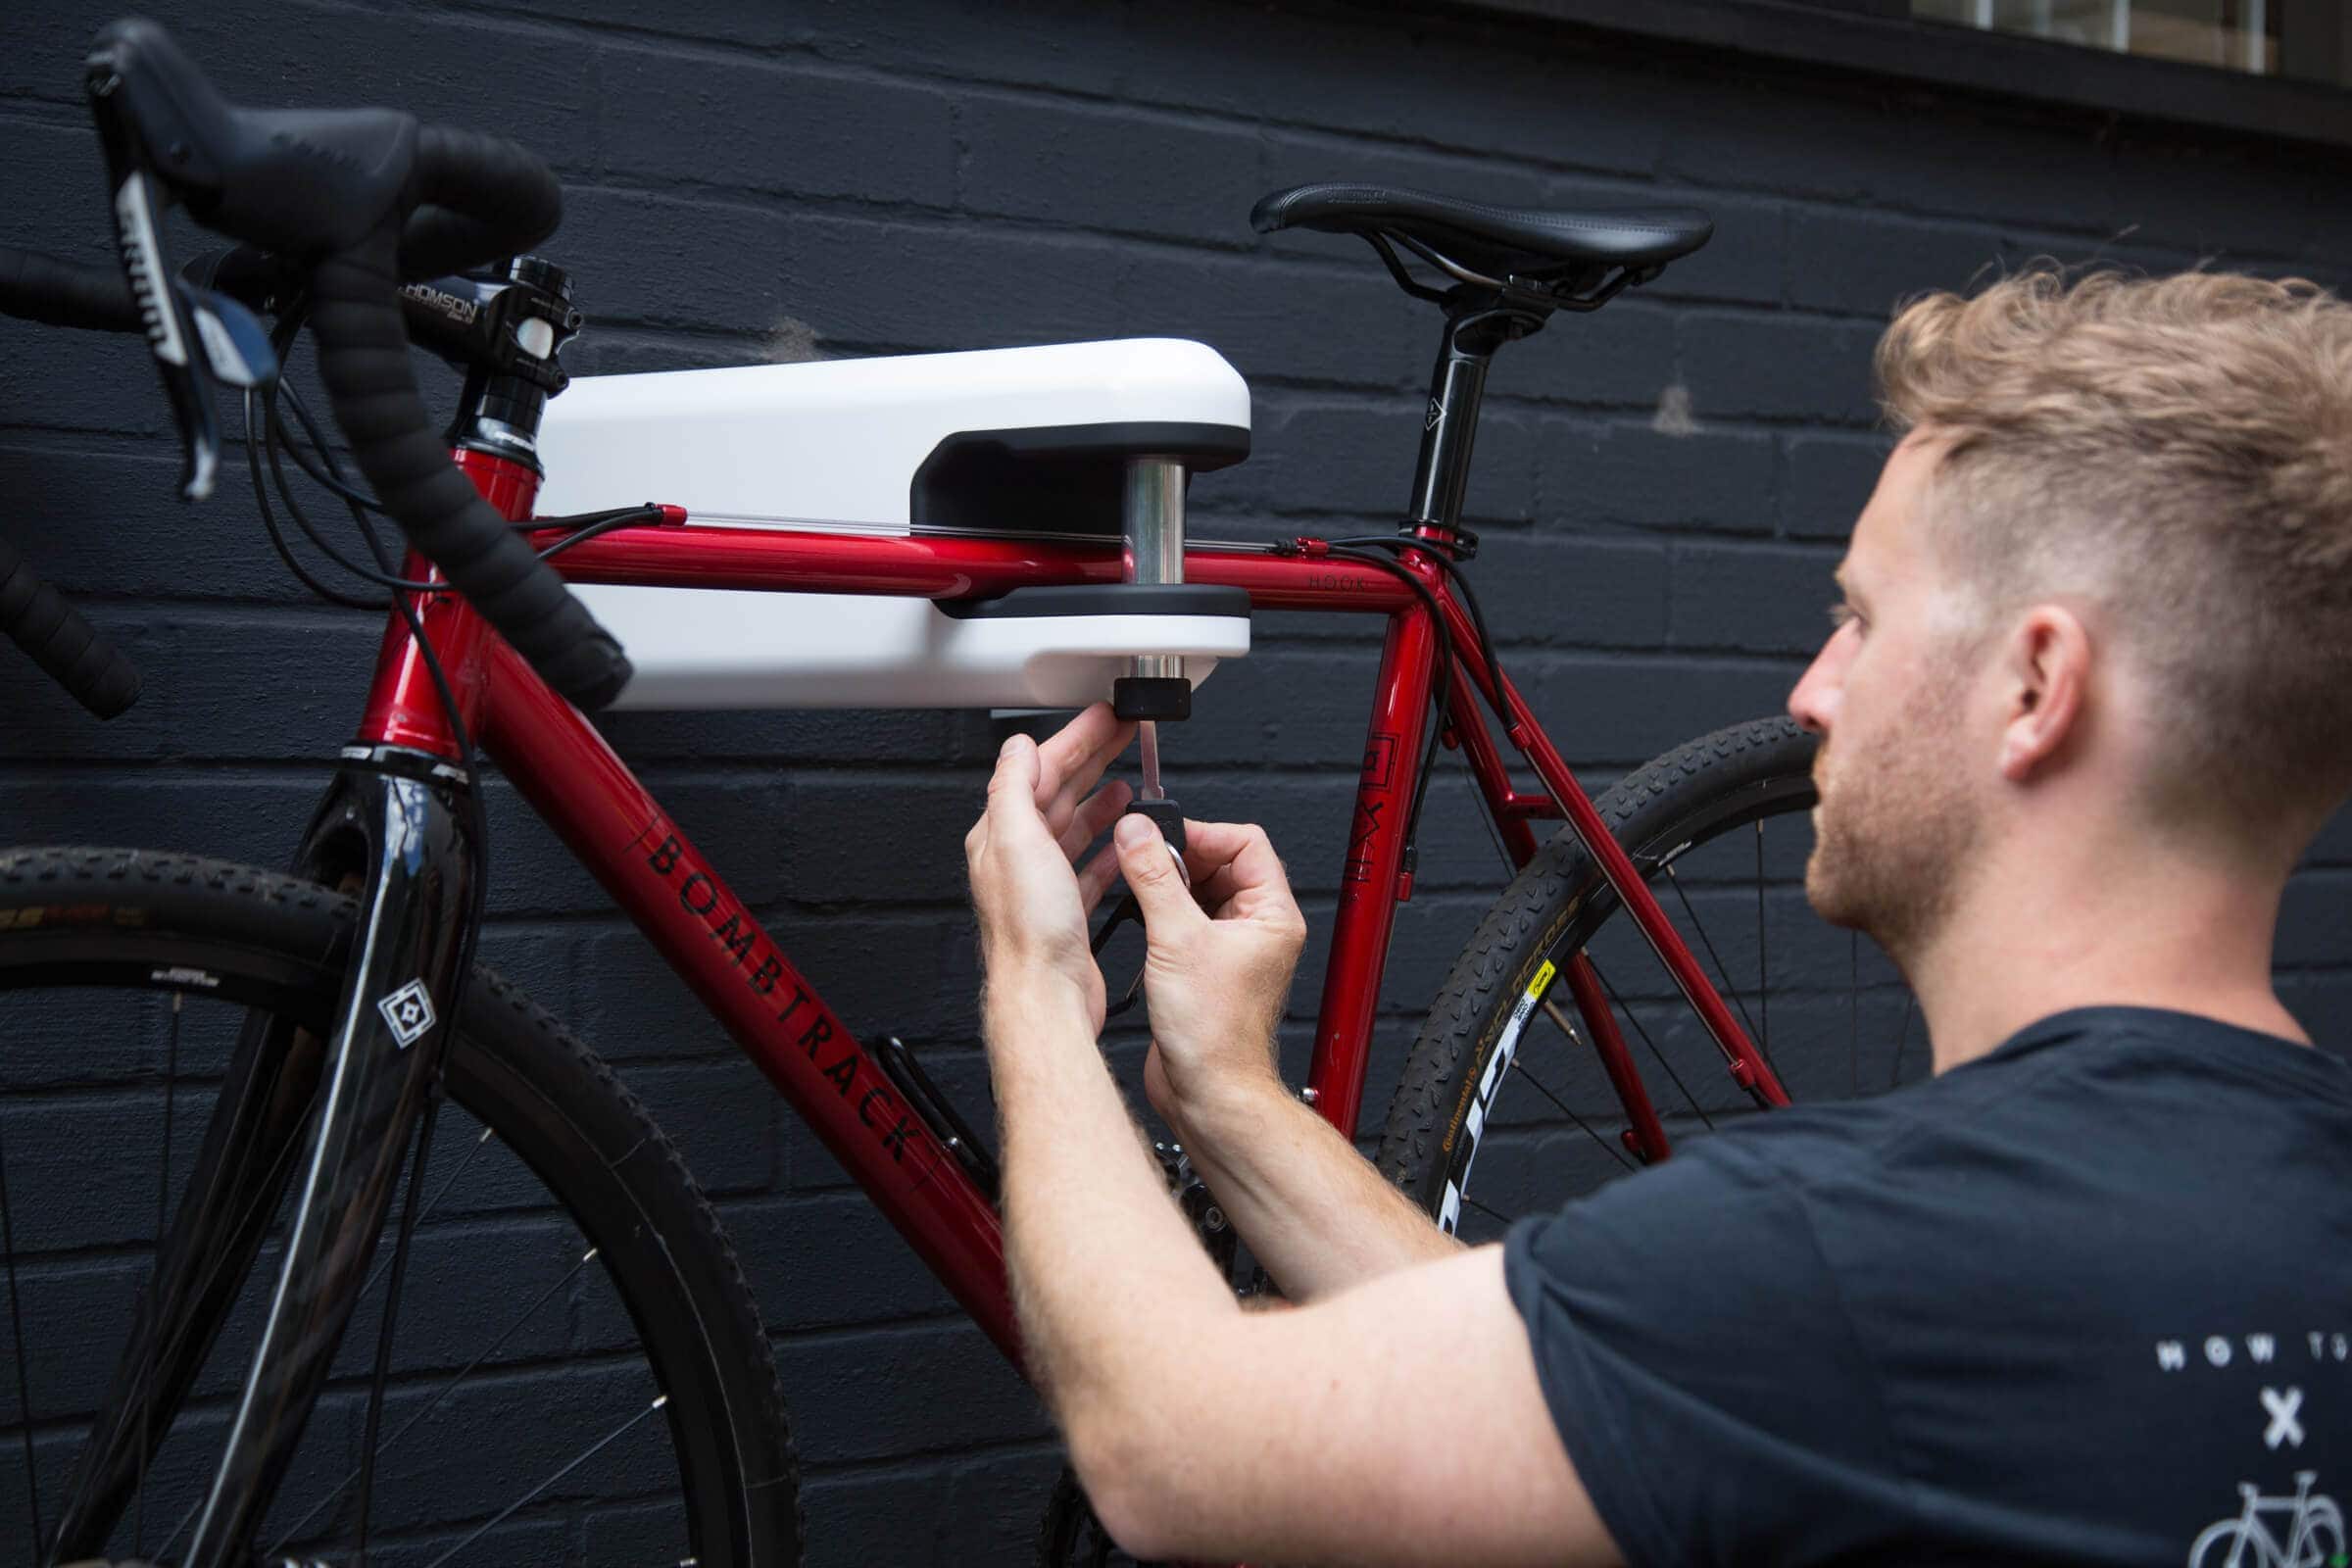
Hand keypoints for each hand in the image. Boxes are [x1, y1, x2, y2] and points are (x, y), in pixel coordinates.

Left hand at [965, 703, 1134, 1034]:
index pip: (1039, 771)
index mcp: (1003, 835)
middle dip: (1093, 758)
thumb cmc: (1031, 931)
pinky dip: (1110, 848)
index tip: (1104, 717)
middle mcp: (1020, 859)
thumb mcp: (1017, 841)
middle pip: (1059, 793)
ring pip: (1076, 828)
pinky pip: (1091, 868)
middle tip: (1124, 733)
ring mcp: (1044, 886)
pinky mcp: (1068, 912)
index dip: (1075, 738)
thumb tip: (1018, 747)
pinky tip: (1125, 842)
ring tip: (1127, 784)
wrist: (1047, 995)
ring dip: (1101, 801)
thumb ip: (1014, 787)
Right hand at [1111, 813, 1307, 1124]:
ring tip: (1138, 890)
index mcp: (1272, 914)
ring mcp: (1232, 947)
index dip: (1202, 832)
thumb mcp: (1177, 939)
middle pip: (1220, 863)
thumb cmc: (1216, 1035)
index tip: (1161, 838)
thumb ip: (1154, 877)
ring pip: (1199, 892)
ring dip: (1167, 886)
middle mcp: (1257, 928)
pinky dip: (1161, 913)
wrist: (1208, 1091)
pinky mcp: (1205, 966)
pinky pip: (1185, 921)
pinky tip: (1138, 919)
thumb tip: (1138, 833)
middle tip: (1142, 861)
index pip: (1246, 842)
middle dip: (1179, 858)